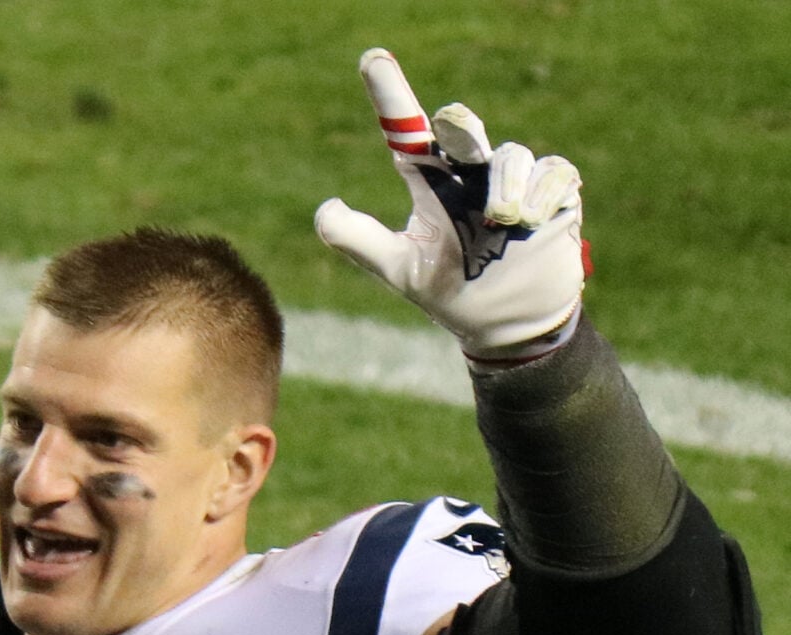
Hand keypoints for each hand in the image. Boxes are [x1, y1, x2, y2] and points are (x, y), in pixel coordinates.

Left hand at [315, 49, 586, 356]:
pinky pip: (554, 172)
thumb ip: (359, 241)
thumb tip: (325, 210)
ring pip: (511, 156)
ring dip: (506, 183)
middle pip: (463, 128)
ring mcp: (513, 182)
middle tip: (456, 136)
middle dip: (461, 127)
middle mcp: (470, 174)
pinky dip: (544, 191)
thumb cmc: (452, 292)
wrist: (506, 327)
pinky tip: (533, 220)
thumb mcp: (400, 269)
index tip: (372, 61)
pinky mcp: (553, 194)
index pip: (408, 133)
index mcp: (433, 184)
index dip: (390, 97)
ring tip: (503, 220)